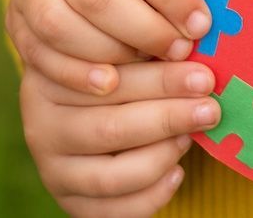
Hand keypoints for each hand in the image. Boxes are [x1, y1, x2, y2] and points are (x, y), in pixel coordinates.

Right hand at [6, 0, 209, 94]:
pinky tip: (110, 86)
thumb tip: (219, 8)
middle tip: (183, 53)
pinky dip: (76, 74)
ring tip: (152, 69)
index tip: (202, 24)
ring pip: (61, 27)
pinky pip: (39, 54)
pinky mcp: (15, 22)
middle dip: (145, 30)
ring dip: (112, 54)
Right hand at [21, 60, 219, 215]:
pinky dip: (153, 194)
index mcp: (49, 79)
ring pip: (112, 175)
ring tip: (191, 136)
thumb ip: (150, 51)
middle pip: (110, 127)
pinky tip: (177, 172)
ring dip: (161, 155)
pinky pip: (115, 210)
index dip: (160, 78)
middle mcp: (42, 126)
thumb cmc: (123, 75)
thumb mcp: (126, 53)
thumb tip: (196, 51)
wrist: (99, 117)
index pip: (107, 79)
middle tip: (210, 106)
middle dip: (169, 116)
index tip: (202, 74)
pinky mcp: (70, 202)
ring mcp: (53, 169)